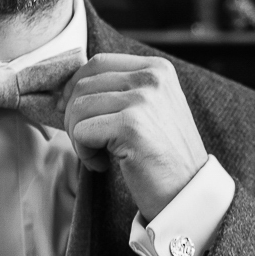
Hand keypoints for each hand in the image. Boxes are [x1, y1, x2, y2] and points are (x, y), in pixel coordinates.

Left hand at [63, 54, 207, 219]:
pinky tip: (103, 164)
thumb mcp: (150, 109)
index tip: (69, 110)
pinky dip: (85, 153)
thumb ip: (121, 90)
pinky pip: (81, 132)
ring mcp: (142, 100)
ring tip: (98, 155)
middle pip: (83, 85)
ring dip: (78, 138)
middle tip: (87, 143)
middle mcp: (151, 78)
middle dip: (72, 117)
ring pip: (78, 109)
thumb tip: (67, 88)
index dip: (75, 86)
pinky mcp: (131, 126)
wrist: (187, 192)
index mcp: (157, 69)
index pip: (98, 63)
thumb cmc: (163, 155)